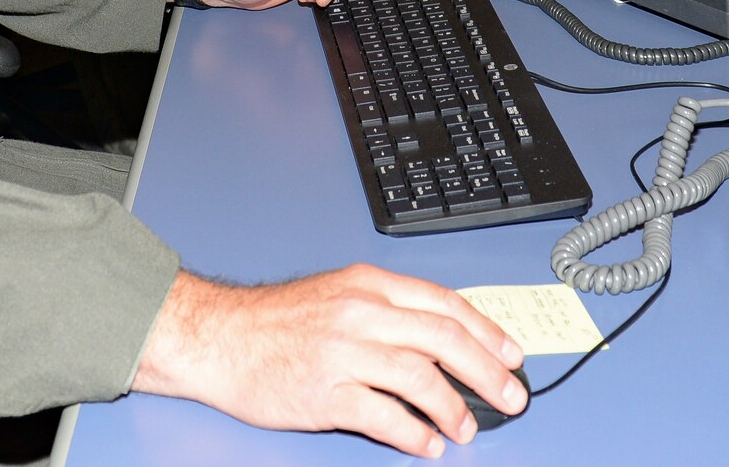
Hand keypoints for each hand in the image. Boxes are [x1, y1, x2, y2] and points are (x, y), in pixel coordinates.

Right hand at [133, 266, 527, 455]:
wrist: (217, 336)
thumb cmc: (274, 321)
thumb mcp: (336, 294)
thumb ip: (385, 312)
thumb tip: (441, 343)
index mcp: (366, 285)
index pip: (443, 304)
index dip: (486, 331)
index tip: (511, 354)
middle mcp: (359, 312)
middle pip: (443, 338)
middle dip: (487, 371)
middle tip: (511, 397)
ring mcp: (341, 352)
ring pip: (419, 377)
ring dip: (453, 408)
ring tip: (466, 429)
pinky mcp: (324, 392)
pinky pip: (383, 416)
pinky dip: (413, 433)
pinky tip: (425, 444)